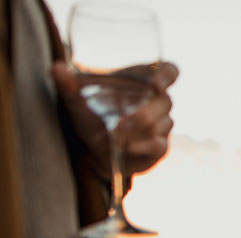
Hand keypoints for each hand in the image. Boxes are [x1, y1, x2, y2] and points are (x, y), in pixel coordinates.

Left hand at [51, 61, 178, 176]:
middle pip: (165, 102)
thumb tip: (56, 68)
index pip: (168, 71)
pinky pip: (158, 145)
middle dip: (145, 113)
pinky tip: (125, 147)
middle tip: (121, 123)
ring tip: (116, 135)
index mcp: (143, 82)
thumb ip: (68, 86)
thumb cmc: (92, 117)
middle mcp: (157, 102)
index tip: (157, 83)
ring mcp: (162, 125)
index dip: (167, 74)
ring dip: (140, 131)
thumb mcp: (77, 102)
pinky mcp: (160, 146)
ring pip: (162, 125)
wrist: (94, 150)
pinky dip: (141, 147)